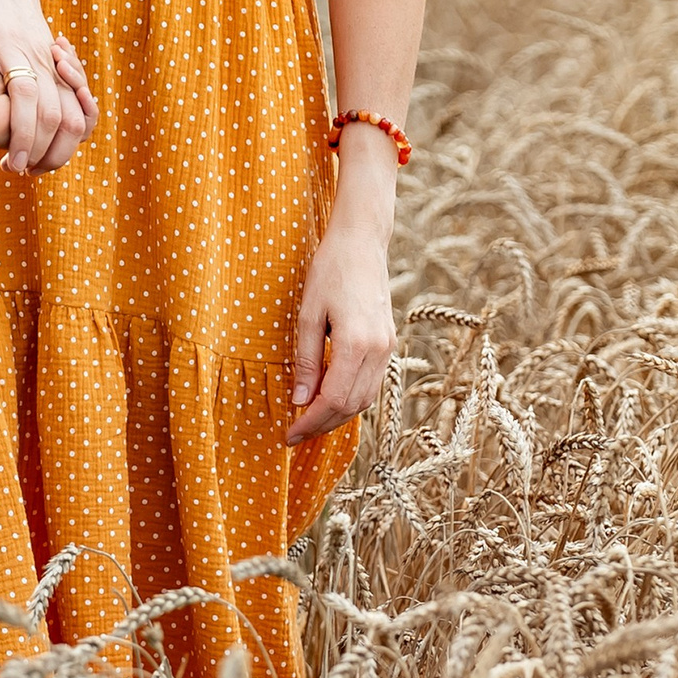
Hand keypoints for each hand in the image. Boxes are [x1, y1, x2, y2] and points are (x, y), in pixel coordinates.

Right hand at [0, 0, 96, 174]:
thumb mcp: (34, 51)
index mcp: (54, 67)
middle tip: (25, 172)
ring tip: (9, 163)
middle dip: (43, 150)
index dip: (61, 148)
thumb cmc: (14, 17)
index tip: (42, 168)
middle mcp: (38, 59)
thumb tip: (36, 127)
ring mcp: (10, 45)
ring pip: (24, 94)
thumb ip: (40, 84)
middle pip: (54, 112)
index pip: (73, 116)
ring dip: (20, 134)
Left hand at [287, 178, 396, 443]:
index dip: (310, 422)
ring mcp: (388, 348)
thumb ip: (307, 360)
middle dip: (323, 425)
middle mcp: (378, 351)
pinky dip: (351, 399)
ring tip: (309, 422)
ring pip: (366, 399)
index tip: (289, 434)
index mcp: (357, 344)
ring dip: (338, 416)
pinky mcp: (388, 343)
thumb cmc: (329, 271)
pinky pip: (372, 384)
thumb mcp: (308, 315)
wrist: (362, 243)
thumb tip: (300, 401)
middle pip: (352, 406)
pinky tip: (329, 400)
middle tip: (295, 434)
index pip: (334, 400)